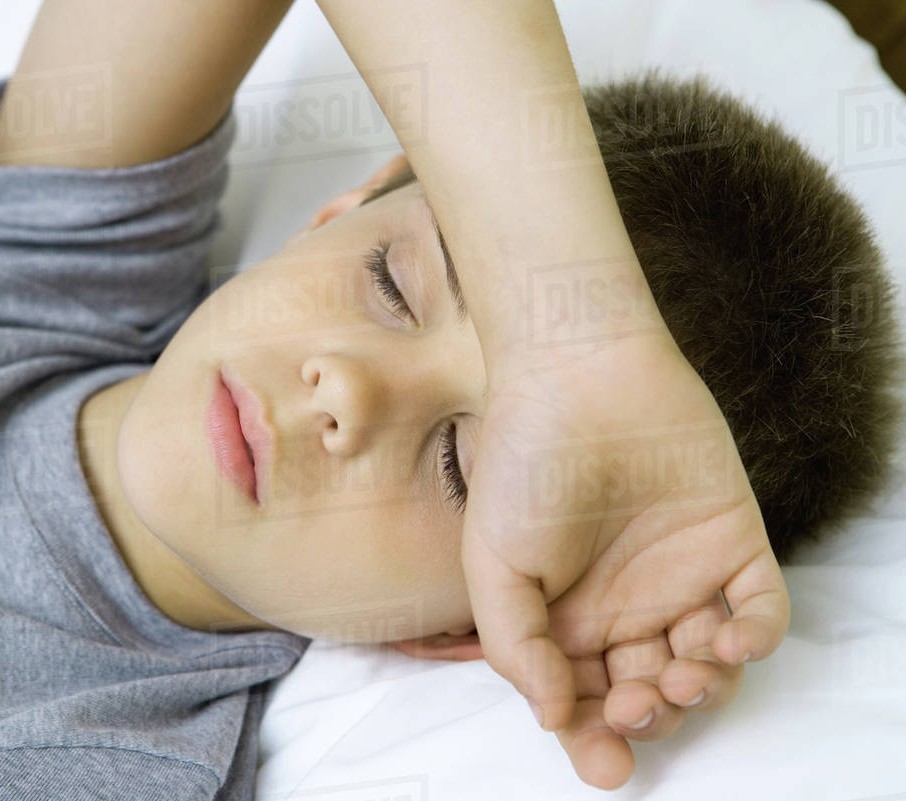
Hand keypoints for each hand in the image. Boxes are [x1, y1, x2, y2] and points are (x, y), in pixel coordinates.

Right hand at [393, 332, 789, 788]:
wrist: (578, 375)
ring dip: (702, 690)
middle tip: (641, 704)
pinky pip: (760, 611)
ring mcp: (681, 577)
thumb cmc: (524, 463)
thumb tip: (556, 717)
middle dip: (649, 716)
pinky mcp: (733, 543)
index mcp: (565, 618)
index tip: (605, 765)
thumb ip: (515, 647)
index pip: (587, 700)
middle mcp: (625, 606)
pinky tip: (728, 640)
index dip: (596, 738)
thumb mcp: (492, 563)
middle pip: (651, 692)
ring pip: (707, 667)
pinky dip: (754, 639)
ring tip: (684, 675)